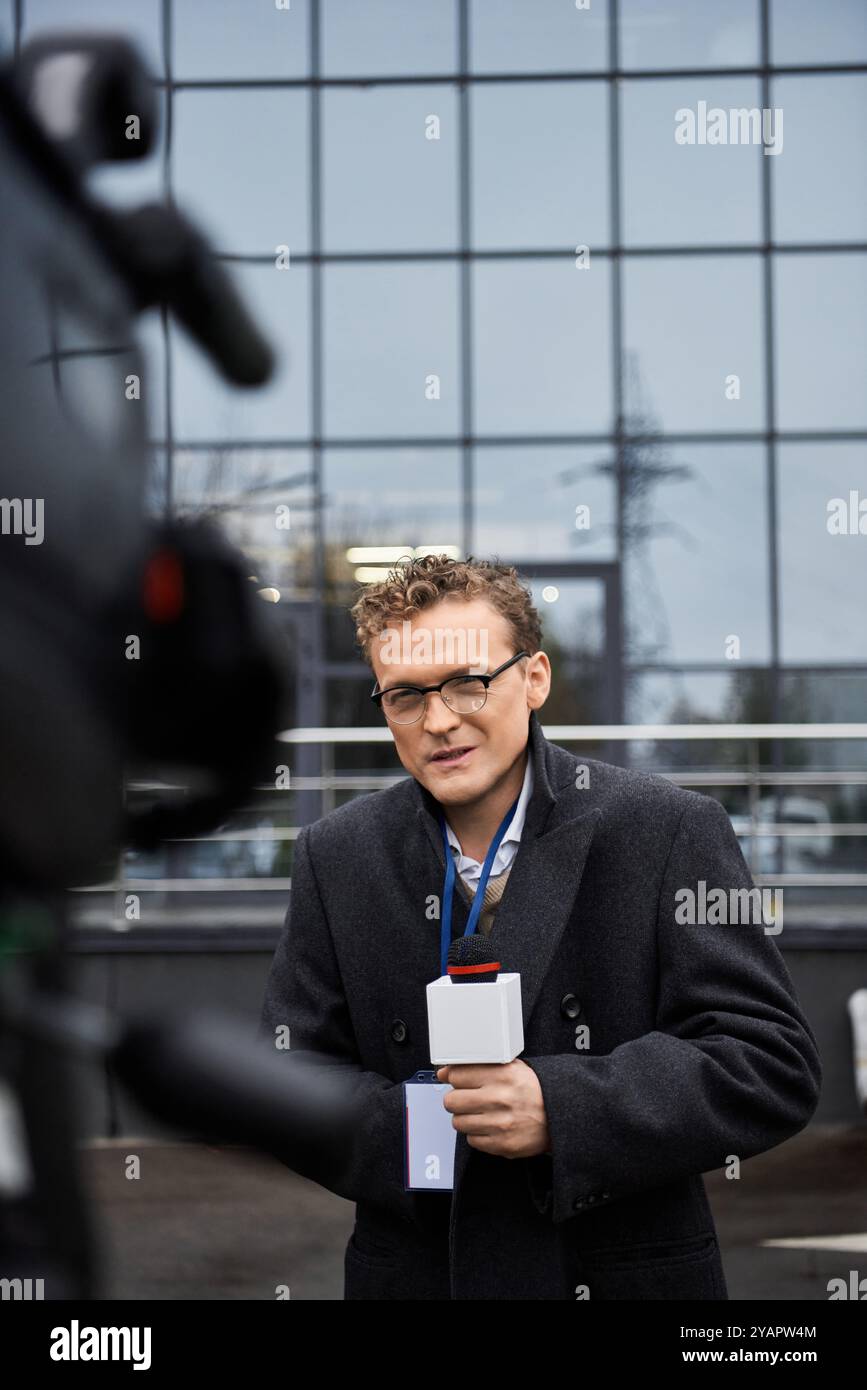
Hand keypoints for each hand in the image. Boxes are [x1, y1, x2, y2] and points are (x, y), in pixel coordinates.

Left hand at [435, 1058, 550, 1158]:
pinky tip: (489, 1126)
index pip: (457, 1075)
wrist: (558, 1115)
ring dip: (465, 1118)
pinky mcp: (502, 1144)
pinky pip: (471, 1140)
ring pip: (458, 1122)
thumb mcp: (512, 1067)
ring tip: (480, 1113)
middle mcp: (500, 1098)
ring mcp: (500, 1123)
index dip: (453, 1077)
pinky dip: (477, 1134)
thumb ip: (481, 1065)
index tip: (454, 1079)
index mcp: (502, 1075)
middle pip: (451, 1101)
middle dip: (456, 1099)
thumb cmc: (533, 1090)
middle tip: (466, 1098)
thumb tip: (447, 1071)